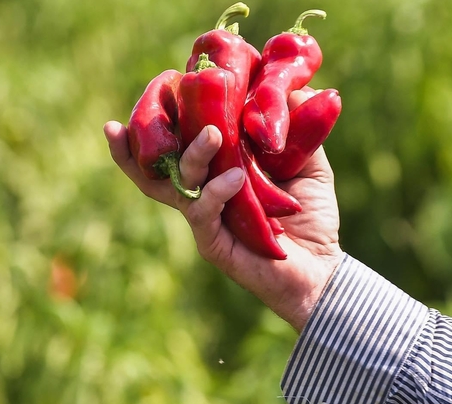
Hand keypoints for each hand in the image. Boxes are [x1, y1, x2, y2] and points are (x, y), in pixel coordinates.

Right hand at [103, 90, 343, 331]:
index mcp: (213, 174)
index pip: (176, 148)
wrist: (321, 267)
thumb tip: (292, 89)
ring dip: (191, 157)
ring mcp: (204, 220)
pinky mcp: (213, 243)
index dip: (156, 126)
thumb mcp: (307, 164)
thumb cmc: (309, 216)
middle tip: (131, 119)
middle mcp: (201, 195)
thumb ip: (296, 130)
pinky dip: (217, 192)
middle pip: (154, 172)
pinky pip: (204, 213)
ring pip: (178, 186)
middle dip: (134, 148)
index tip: (151, 92)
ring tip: (212, 134)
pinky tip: (234, 177)